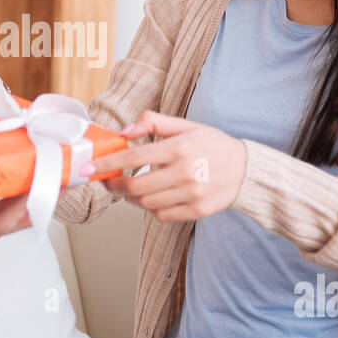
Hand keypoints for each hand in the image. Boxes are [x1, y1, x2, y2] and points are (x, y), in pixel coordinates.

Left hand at [82, 111, 247, 221]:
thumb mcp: (186, 125)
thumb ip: (154, 123)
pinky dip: (150, 208)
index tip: (91, 168)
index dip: (107, 164)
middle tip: (107, 181)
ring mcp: (191, 194)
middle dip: (114, 186)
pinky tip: (152, 197)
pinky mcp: (196, 211)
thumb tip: (125, 131)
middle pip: (135, 187)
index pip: (133, 157)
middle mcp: (185, 172)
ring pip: (145, 203)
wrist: (246, 170)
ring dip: (131, 198)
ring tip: (130, 189)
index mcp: (179, 148)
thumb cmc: (212, 145)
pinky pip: (162, 215)